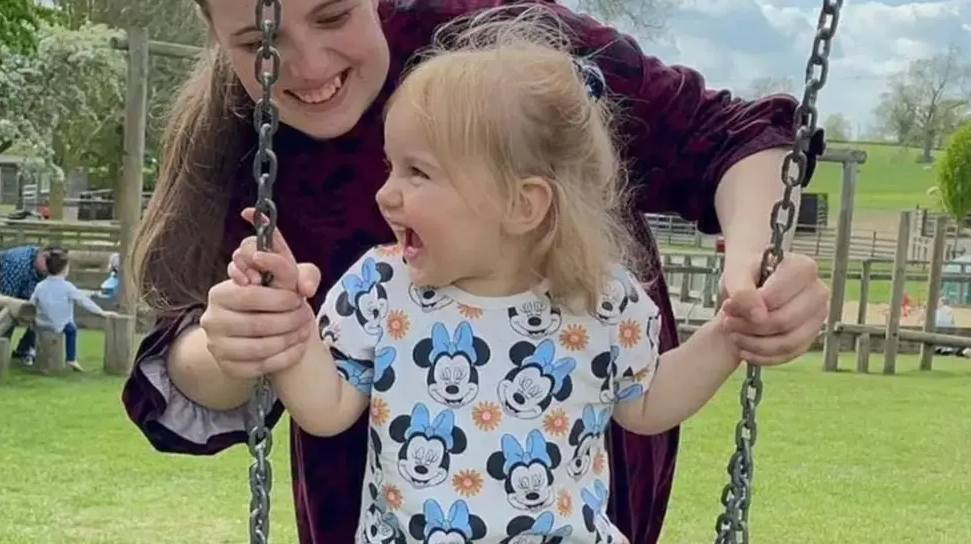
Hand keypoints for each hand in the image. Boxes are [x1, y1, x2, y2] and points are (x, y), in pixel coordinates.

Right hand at [200, 208, 321, 379]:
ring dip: (288, 340)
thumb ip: (293, 271)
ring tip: (304, 331)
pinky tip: (298, 347)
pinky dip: (285, 358)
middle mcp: (212, 321)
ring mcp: (217, 347)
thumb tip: (306, 287)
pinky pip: (260, 367)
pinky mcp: (228, 367)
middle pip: (256, 324)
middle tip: (306, 316)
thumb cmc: (268, 297)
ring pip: (259, 349)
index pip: (250, 296)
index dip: (279, 299)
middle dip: (289, 321)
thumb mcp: (279, 277)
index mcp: (219, 294)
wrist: (252, 327)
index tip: (299, 299)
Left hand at [718, 251, 828, 364]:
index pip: (776, 298)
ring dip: (754, 345)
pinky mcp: (809, 337)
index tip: (727, 306)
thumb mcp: (736, 273)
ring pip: (788, 343)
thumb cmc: (747, 272)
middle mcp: (817, 292)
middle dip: (749, 327)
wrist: (750, 283)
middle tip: (727, 322)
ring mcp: (817, 317)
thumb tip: (759, 316)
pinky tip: (744, 349)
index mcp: (803, 268)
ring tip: (734, 335)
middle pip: (783, 322)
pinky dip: (762, 356)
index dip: (748, 307)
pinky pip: (788, 355)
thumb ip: (743, 291)